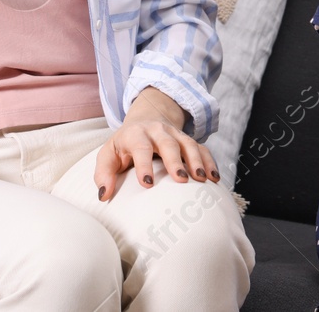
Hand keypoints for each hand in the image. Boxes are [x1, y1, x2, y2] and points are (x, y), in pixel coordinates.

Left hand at [92, 89, 220, 201]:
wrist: (144, 122)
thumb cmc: (124, 146)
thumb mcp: (108, 155)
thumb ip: (103, 174)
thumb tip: (104, 195)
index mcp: (135, 134)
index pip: (140, 147)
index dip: (144, 164)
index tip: (146, 184)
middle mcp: (157, 131)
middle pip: (168, 143)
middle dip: (175, 160)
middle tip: (181, 179)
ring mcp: (175, 134)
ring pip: (188, 143)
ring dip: (197, 161)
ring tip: (203, 180)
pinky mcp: (188, 140)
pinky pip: (202, 148)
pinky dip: (210, 162)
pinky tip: (215, 179)